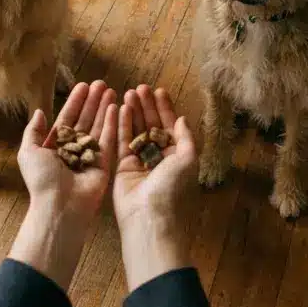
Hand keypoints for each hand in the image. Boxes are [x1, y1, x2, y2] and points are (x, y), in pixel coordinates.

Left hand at [8, 80, 116, 288]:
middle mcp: (73, 149)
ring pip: (98, 126)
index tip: (83, 85)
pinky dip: (112, 122)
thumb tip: (40, 112)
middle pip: (85, 119)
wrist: (60, 205)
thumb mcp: (28, 152)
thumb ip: (33, 131)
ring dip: (104, 107)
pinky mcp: (104, 163)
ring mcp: (90, 155)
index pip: (67, 118)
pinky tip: (116, 107)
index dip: (75, 101)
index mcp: (55, 146)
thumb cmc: (42, 179)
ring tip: (110, 90)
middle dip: (92, 101)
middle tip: (101, 83)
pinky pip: (109, 139)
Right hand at [113, 85, 197, 289]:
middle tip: (140, 87)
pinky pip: (122, 142)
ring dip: (133, 112)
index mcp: (178, 157)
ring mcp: (140, 162)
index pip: (171, 127)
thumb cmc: (172, 189)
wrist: (149, 218)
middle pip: (152, 126)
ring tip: (128, 92)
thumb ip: (185, 137)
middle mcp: (159, 158)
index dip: (165, 108)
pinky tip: (119, 108)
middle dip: (147, 107)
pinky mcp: (122, 167)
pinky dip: (121, 125)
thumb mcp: (188, 160)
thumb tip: (182, 118)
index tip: (158, 90)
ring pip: (136, 131)